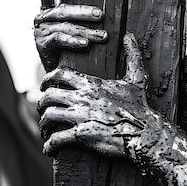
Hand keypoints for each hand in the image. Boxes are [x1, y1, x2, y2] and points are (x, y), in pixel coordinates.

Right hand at [34, 0, 107, 71]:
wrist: (58, 71)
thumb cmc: (72, 45)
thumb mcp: (75, 25)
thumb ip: (82, 14)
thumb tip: (107, 6)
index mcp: (49, 7)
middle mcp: (42, 16)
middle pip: (61, 9)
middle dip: (83, 11)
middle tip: (101, 15)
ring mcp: (40, 30)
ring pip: (64, 26)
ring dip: (85, 30)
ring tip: (102, 36)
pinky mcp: (42, 45)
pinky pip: (58, 39)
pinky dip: (73, 41)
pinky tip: (86, 45)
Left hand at [37, 33, 152, 156]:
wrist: (145, 131)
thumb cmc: (140, 105)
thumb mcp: (136, 78)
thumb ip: (132, 56)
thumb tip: (130, 36)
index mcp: (91, 84)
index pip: (59, 74)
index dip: (47, 79)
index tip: (44, 86)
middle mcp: (83, 98)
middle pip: (48, 95)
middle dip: (41, 103)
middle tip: (43, 109)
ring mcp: (81, 116)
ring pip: (49, 115)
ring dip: (43, 124)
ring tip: (45, 130)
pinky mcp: (82, 135)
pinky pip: (56, 138)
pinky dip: (49, 144)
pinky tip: (50, 149)